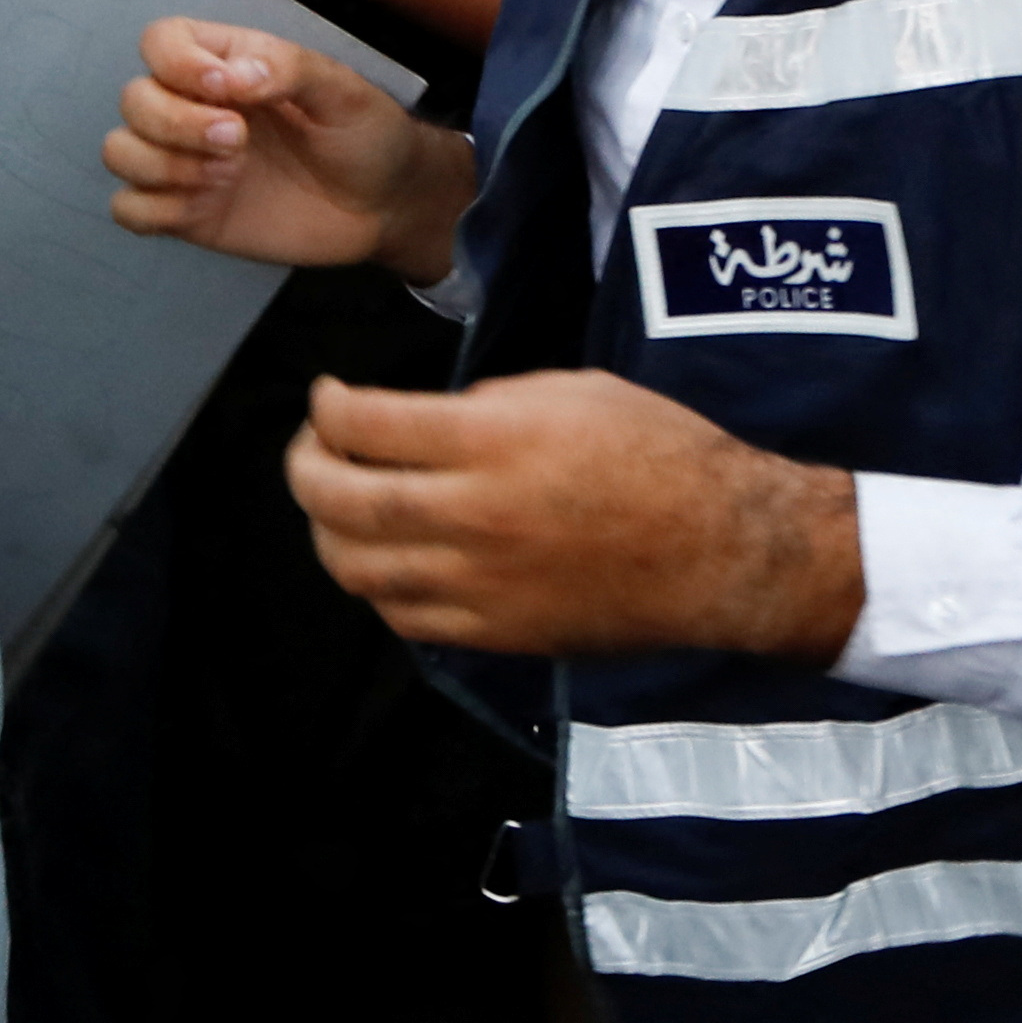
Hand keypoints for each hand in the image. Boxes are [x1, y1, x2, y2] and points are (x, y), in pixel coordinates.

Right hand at [102, 15, 471, 278]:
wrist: (384, 206)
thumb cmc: (367, 134)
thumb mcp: (344, 91)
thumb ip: (290, 69)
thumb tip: (233, 74)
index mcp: (228, 64)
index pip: (162, 40)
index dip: (177, 62)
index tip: (225, 90)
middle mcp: (196, 108)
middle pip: (134, 98)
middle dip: (176, 122)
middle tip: (238, 142)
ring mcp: (187, 162)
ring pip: (119, 151)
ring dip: (163, 164)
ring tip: (227, 176)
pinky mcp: (186, 213)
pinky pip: (128, 209)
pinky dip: (153, 209)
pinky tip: (205, 206)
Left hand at [286, 369, 860, 661]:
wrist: (716, 548)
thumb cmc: (656, 451)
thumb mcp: (570, 389)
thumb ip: (485, 404)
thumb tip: (425, 425)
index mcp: (493, 442)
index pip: (365, 424)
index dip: (327, 407)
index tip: (328, 397)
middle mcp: (473, 516)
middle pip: (342, 501)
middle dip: (306, 469)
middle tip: (311, 449)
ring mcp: (478, 584)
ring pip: (357, 568)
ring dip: (327, 531)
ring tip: (336, 506)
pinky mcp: (493, 632)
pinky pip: (402, 615)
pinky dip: (375, 585)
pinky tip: (386, 557)